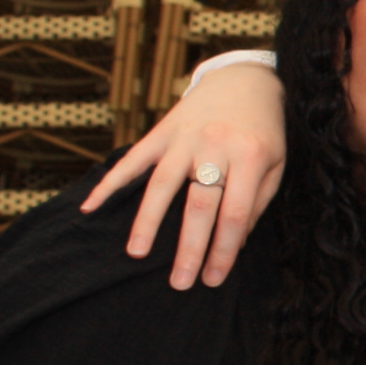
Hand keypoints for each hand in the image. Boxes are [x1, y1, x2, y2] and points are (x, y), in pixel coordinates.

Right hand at [80, 63, 286, 286]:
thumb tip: (234, 244)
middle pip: (199, 205)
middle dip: (188, 248)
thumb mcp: (274, 165)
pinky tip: (91, 206)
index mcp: (250, 156)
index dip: (224, 250)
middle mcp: (215, 145)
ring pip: (162, 184)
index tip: (213, 278)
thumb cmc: (263, 132)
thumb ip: (257, 203)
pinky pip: (132, 160)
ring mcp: (185, 138)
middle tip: (179, 283)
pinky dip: (110, 183)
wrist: (246, 81)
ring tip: (137, 254)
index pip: (235, 214)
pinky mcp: (162, 132)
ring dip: (148, 221)